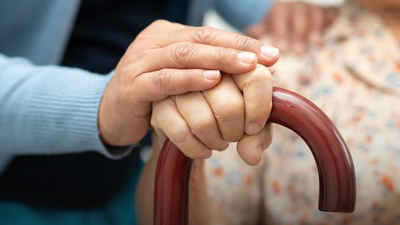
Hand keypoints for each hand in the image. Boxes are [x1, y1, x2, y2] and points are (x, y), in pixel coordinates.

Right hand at [98, 20, 279, 146]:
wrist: (111, 114)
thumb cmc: (153, 95)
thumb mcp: (180, 76)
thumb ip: (207, 68)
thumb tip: (252, 68)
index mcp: (167, 35)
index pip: (208, 33)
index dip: (241, 41)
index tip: (271, 53)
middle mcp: (152, 42)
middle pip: (199, 39)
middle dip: (235, 48)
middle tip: (265, 57)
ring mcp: (139, 61)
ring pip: (183, 55)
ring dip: (217, 60)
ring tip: (247, 65)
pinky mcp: (132, 86)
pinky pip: (164, 80)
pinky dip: (189, 79)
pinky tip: (212, 80)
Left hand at [245, 1, 337, 53]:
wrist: (284, 17)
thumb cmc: (272, 29)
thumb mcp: (262, 29)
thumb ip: (256, 32)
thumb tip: (252, 32)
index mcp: (279, 10)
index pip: (280, 18)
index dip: (282, 32)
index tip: (283, 49)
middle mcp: (294, 6)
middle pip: (299, 17)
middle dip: (299, 34)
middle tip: (298, 51)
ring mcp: (309, 8)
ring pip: (314, 14)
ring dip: (315, 28)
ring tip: (315, 43)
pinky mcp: (323, 12)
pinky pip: (329, 12)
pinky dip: (332, 17)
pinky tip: (333, 24)